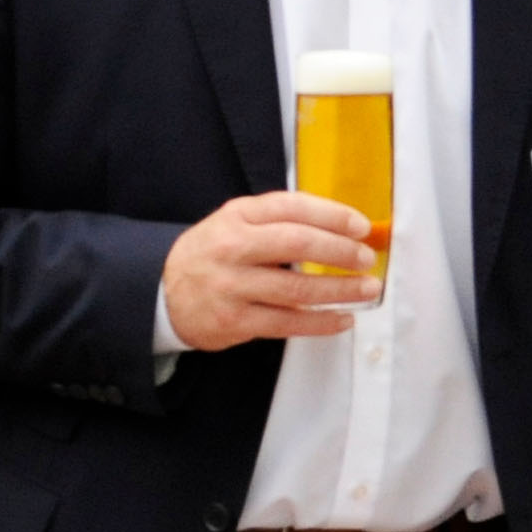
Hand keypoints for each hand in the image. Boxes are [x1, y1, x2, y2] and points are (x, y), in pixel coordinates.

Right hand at [161, 193, 380, 349]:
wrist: (163, 293)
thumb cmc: (215, 254)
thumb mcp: (236, 222)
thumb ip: (281, 221)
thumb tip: (344, 229)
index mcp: (237, 216)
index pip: (291, 207)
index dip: (333, 215)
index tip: (362, 226)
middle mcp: (232, 247)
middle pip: (298, 244)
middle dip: (341, 251)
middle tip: (367, 258)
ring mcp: (231, 286)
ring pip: (297, 289)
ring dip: (341, 290)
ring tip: (368, 289)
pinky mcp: (234, 321)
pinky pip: (288, 324)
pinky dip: (322, 322)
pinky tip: (344, 318)